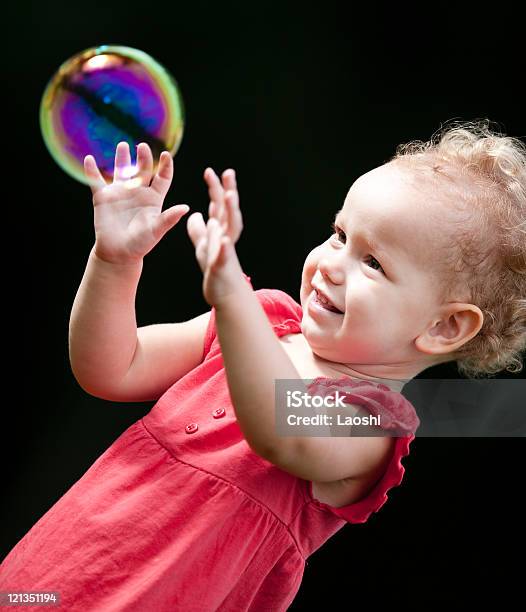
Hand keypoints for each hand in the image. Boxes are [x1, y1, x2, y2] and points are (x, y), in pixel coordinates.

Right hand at [84, 142, 189, 264]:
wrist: (119, 253)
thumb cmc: (141, 243)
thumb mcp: (157, 230)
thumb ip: (169, 218)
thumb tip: (186, 208)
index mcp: (153, 198)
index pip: (162, 178)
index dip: (165, 166)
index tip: (166, 155)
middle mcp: (137, 192)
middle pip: (142, 170)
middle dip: (143, 158)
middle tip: (143, 146)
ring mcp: (120, 193)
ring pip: (121, 170)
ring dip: (121, 158)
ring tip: (123, 145)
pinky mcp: (103, 197)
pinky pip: (96, 181)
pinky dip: (91, 170)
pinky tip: (89, 159)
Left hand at [186, 167, 244, 306]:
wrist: (224, 292)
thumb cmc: (214, 268)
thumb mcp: (203, 245)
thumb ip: (199, 229)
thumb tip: (194, 214)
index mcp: (219, 229)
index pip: (217, 204)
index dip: (215, 188)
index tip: (210, 171)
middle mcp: (226, 235)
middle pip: (228, 210)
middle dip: (228, 191)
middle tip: (228, 173)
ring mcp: (226, 249)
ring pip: (232, 227)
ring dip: (231, 212)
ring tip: (229, 196)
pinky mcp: (222, 265)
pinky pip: (224, 254)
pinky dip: (225, 246)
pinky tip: (224, 239)